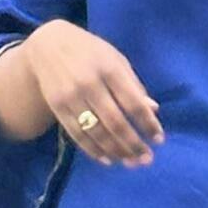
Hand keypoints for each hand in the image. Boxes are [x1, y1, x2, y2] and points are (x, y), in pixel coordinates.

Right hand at [0, 21, 160, 164]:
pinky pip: (77, 135)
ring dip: (116, 151)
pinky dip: (93, 150)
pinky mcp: (57, 107)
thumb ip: (134, 84)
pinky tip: (108, 159)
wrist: (48, 44)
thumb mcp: (116, 59)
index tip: (159, 140)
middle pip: (115, 123)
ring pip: (96, 132)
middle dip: (133, 144)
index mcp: (110, 69)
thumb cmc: (90, 51)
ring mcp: (71, 97)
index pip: (133, 103)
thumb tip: (153, 110)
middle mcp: (90, 84)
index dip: (148, 124)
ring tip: (130, 162)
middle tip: (146, 160)